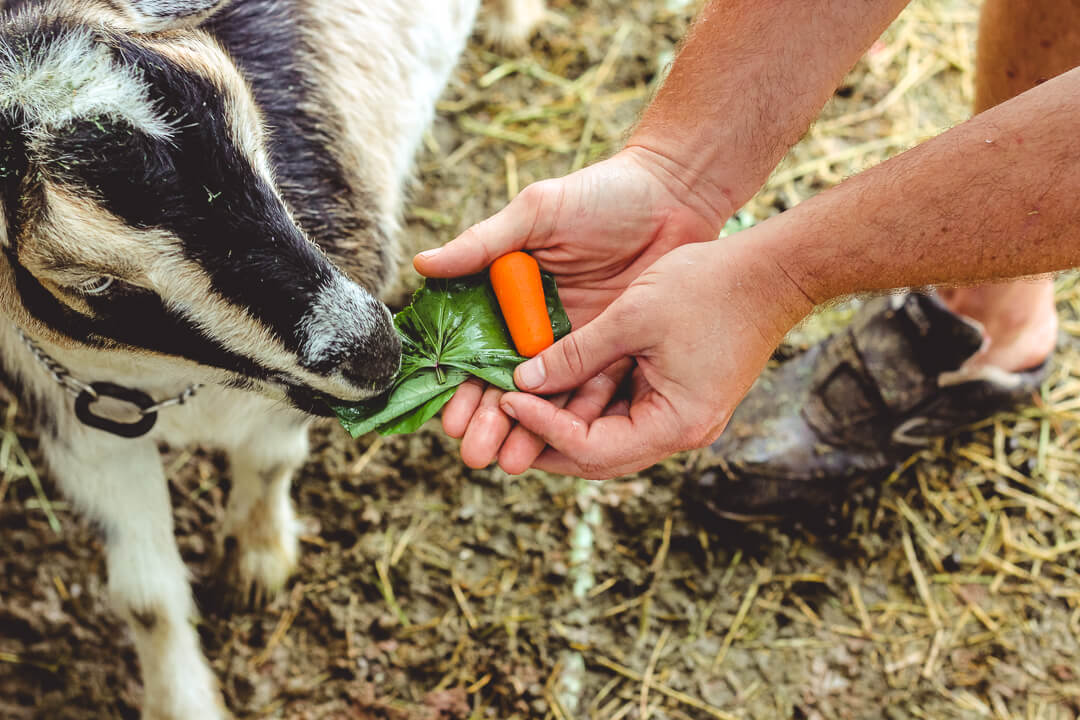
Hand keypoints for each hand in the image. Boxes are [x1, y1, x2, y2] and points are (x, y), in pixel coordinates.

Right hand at [415, 147, 730, 471]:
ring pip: (548, 395)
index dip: (461, 387)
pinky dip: (577, 417)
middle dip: (491, 421)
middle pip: (507, 384)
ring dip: (530, 430)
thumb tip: (422, 266)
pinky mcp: (617, 349)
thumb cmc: (601, 194)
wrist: (674, 193)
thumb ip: (484, 244)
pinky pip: (594, 388)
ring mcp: (578, 341)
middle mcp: (538, 325)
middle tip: (477, 455)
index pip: (475, 351)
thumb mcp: (538, 212)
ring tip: (511, 462)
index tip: (450, 419)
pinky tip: (563, 447)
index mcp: (509, 295)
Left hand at [495, 233, 813, 478]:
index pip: (593, 450)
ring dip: (567, 421)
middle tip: (501, 422)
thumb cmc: (710, 287)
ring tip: (520, 404)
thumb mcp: (631, 317)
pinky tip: (559, 384)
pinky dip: (593, 400)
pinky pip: (627, 412)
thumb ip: (575, 355)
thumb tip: (523, 382)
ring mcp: (683, 417)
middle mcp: (681, 432)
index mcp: (676, 423)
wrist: (774, 271)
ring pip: (610, 436)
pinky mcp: (681, 397)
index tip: (508, 399)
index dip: (544, 428)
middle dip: (548, 440)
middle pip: (599, 456)